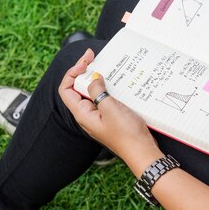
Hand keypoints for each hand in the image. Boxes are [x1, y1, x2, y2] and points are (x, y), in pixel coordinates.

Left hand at [58, 49, 163, 173]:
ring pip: (93, 92)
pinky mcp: (111, 117)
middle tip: (95, 57)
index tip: (86, 61)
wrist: (142, 151)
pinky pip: (105, 99)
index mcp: (82, 114)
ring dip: (99, 79)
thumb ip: (97, 90)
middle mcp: (88, 115)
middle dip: (85, 72)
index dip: (72, 72)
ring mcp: (100, 116)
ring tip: (108, 67)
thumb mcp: (109, 107)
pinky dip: (109, 88)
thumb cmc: (125, 133)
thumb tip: (93, 78)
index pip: (66, 89)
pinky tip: (119, 82)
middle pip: (78, 89)